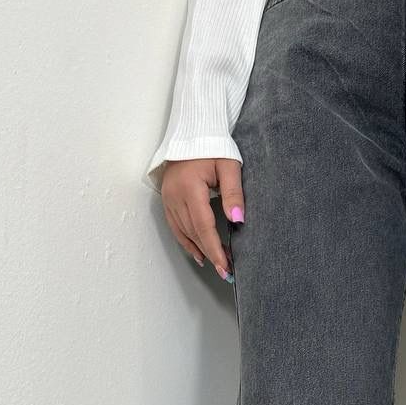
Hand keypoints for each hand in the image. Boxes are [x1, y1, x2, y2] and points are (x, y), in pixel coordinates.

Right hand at [160, 158, 244, 280]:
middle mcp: (175, 196)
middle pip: (193, 232)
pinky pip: (176, 226)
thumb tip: (238, 220)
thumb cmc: (213, 147)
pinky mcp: (167, 199)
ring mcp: (168, 198)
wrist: (192, 132)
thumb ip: (234, 194)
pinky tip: (198, 253)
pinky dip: (187, 241)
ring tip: (217, 264)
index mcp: (190, 188)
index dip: (215, 249)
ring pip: (183, 232)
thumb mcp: (229, 166)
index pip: (203, 226)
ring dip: (200, 250)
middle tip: (227, 271)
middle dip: (211, 253)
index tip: (226, 267)